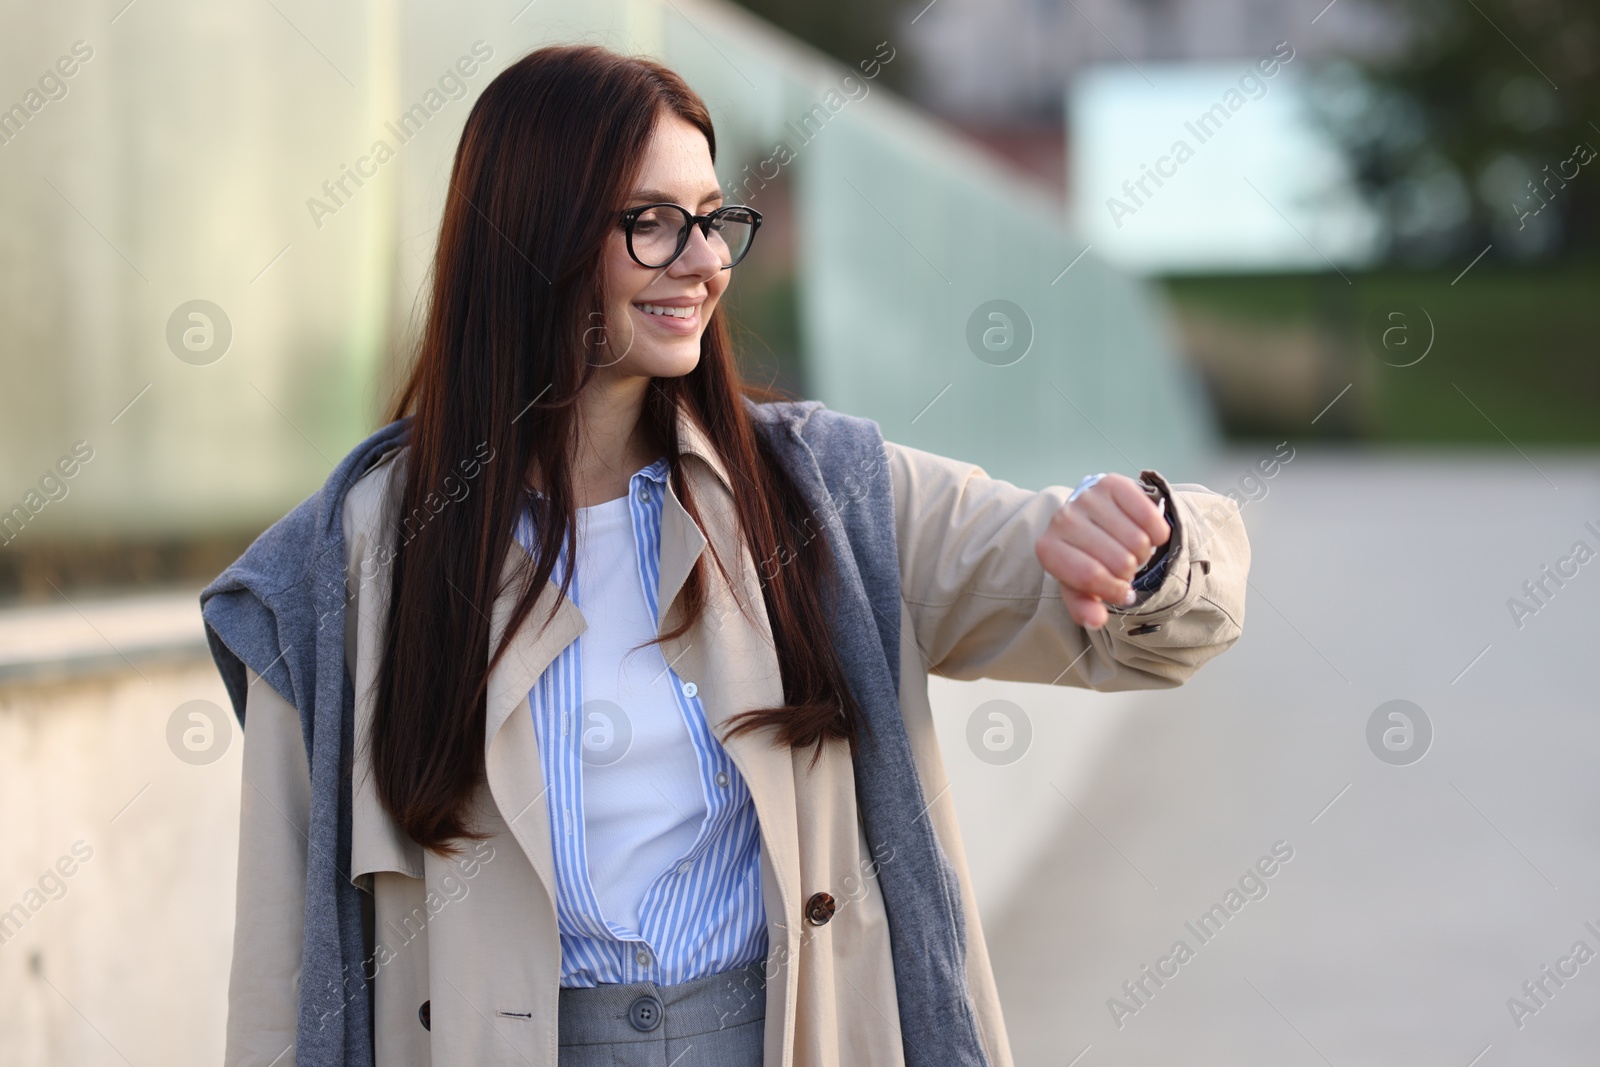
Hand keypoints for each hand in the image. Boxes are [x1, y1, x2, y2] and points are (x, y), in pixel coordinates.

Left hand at [1035, 473, 1171, 629]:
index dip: (1113, 590)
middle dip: (1129, 571)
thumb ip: (1084, 607)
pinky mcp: (1112, 483)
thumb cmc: (1084, 558)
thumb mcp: (1080, 588)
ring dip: (1143, 552)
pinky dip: (1156, 532)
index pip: (1090, 577)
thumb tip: (1095, 620)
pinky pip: (1150, 516)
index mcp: (1048, 549)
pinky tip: (1144, 532)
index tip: (1120, 592)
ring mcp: (1087, 497)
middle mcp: (1063, 519)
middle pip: (1119, 561)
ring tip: (1130, 549)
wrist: (1090, 518)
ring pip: (1138, 541)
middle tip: (1123, 565)